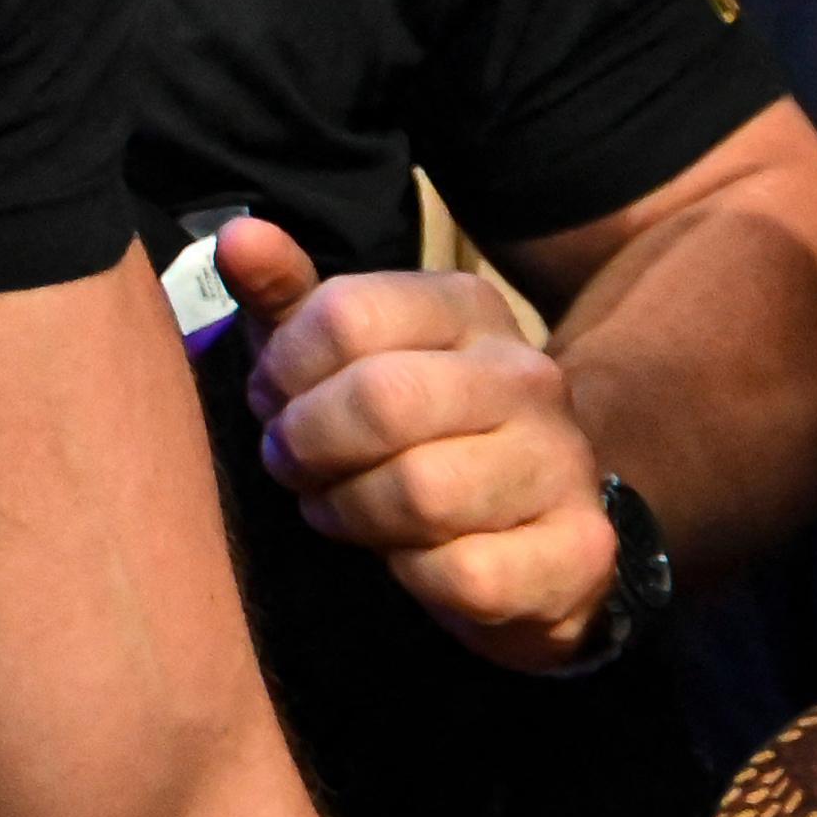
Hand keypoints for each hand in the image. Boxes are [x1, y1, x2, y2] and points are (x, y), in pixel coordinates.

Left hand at [218, 218, 619, 672]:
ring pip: (420, 493)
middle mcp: (526, 375)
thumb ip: (287, 297)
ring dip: (353, 514)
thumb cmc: (406, 432)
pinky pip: (464, 574)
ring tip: (345, 509)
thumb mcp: (338, 357)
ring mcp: (562, 462)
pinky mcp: (578, 552)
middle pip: (382, 399)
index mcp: (467, 308)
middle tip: (295, 464)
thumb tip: (238, 238)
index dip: (283, 371)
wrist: (524, 528)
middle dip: (309, 445)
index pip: (345, 315)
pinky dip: (415, 577)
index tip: (275, 400)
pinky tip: (411, 560)